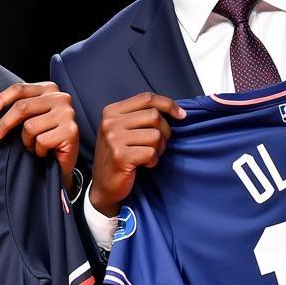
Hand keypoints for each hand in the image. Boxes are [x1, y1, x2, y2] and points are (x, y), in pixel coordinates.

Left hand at [0, 82, 79, 188]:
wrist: (64, 161)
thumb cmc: (45, 136)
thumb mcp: (31, 116)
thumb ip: (20, 108)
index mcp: (50, 89)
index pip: (20, 89)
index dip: (1, 100)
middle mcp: (61, 98)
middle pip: (22, 107)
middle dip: (4, 124)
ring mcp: (67, 114)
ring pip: (30, 126)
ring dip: (27, 141)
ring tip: (34, 145)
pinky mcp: (71, 131)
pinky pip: (41, 141)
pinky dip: (38, 150)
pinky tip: (45, 151)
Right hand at [90, 93, 186, 216]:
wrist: (103, 186)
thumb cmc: (119, 157)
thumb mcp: (123, 130)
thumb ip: (141, 116)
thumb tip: (175, 110)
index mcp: (111, 111)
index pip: (146, 98)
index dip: (168, 104)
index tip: (181, 115)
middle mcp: (110, 122)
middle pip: (154, 115)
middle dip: (164, 131)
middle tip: (158, 145)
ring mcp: (113, 139)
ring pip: (155, 135)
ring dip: (159, 148)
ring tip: (149, 155)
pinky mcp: (120, 156)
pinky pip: (151, 153)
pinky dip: (153, 160)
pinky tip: (144, 164)